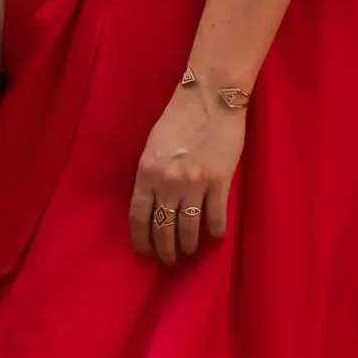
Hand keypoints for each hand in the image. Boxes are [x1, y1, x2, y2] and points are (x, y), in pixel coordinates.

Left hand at [129, 78, 245, 265]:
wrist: (210, 96)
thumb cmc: (179, 118)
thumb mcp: (152, 146)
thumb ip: (151, 175)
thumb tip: (153, 202)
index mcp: (146, 172)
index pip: (138, 217)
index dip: (140, 240)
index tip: (144, 254)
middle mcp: (167, 182)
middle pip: (162, 228)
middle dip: (165, 250)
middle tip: (169, 261)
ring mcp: (194, 183)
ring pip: (188, 229)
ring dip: (188, 246)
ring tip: (189, 252)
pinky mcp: (219, 181)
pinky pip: (215, 218)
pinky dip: (215, 232)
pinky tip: (214, 238)